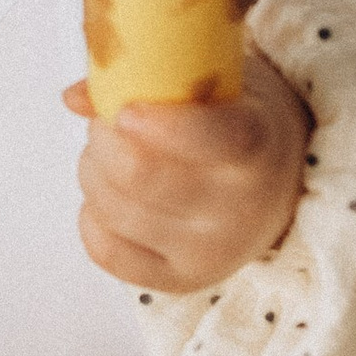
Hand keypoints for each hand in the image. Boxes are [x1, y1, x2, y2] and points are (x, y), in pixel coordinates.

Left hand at [65, 52, 310, 294]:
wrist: (280, 184)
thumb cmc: (239, 118)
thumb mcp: (217, 79)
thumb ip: (155, 76)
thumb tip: (75, 97)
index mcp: (257, 144)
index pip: (210, 137)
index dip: (158, 124)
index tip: (125, 111)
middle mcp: (239, 206)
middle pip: (140, 173)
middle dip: (103, 139)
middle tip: (105, 122)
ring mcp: (210, 250)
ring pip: (115, 210)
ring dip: (92, 171)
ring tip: (104, 153)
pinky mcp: (182, 279)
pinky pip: (108, 252)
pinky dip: (92, 218)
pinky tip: (105, 197)